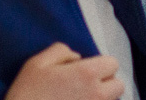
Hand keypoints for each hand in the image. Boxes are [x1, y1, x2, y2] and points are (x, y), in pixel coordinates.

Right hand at [4, 43, 122, 99]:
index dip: (101, 65)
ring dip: (102, 98)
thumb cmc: (27, 94)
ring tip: (81, 98)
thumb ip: (60, 51)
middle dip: (107, 83)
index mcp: (87, 74)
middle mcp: (98, 93)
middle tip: (87, 86)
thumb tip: (77, 57)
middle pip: (118, 85)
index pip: (113, 64)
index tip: (87, 70)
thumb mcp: (37, 63)